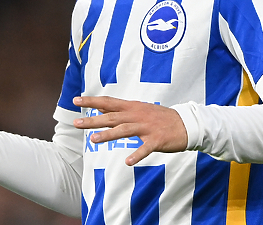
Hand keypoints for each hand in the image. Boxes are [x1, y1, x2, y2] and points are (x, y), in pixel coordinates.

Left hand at [72, 95, 187, 165]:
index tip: (76, 100)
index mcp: (132, 107)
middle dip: (93, 120)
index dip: (91, 101)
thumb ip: (120, 110)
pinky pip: (145, 148)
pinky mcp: (157, 140)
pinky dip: (137, 155)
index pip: (108, 102)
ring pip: (124, 130)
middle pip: (112, 117)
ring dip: (108, 135)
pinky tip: (128, 162)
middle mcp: (137, 115)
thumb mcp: (139, 109)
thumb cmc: (159, 118)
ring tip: (93, 140)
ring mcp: (147, 127)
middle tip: (76, 124)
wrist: (186, 124)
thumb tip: (100, 107)